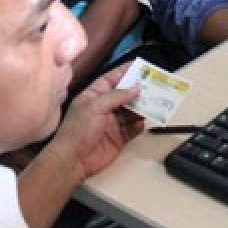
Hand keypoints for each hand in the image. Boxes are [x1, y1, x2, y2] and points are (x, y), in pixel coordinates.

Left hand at [46, 62, 143, 182]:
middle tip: (154, 85)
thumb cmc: (78, 130)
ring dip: (141, 108)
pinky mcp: (119, 138)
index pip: (111, 79)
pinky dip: (139, 125)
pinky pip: (133, 129)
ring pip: (132, 112)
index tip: (140, 66)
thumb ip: (117, 96)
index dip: (124, 72)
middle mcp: (104, 108)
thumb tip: (136, 88)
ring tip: (153, 103)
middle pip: (125, 95)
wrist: (73, 160)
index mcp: (94, 96)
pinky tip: (142, 122)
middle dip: (138, 90)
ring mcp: (112, 123)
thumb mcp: (95, 107)